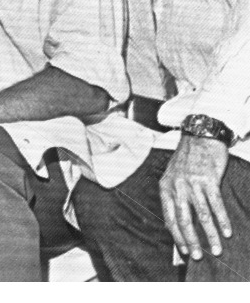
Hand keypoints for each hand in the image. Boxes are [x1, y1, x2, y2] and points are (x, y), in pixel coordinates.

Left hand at [160, 135, 231, 259]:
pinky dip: (222, 219)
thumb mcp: (172, 176)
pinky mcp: (209, 179)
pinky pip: (216, 204)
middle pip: (184, 219)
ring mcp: (193, 183)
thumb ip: (173, 197)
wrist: (199, 136)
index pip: (169, 217)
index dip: (177, 236)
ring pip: (202, 215)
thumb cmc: (186, 159)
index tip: (184, 251)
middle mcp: (177, 186)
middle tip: (199, 257)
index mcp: (165, 187)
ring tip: (217, 249)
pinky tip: (227, 232)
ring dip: (210, 234)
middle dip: (192, 240)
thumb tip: (174, 222)